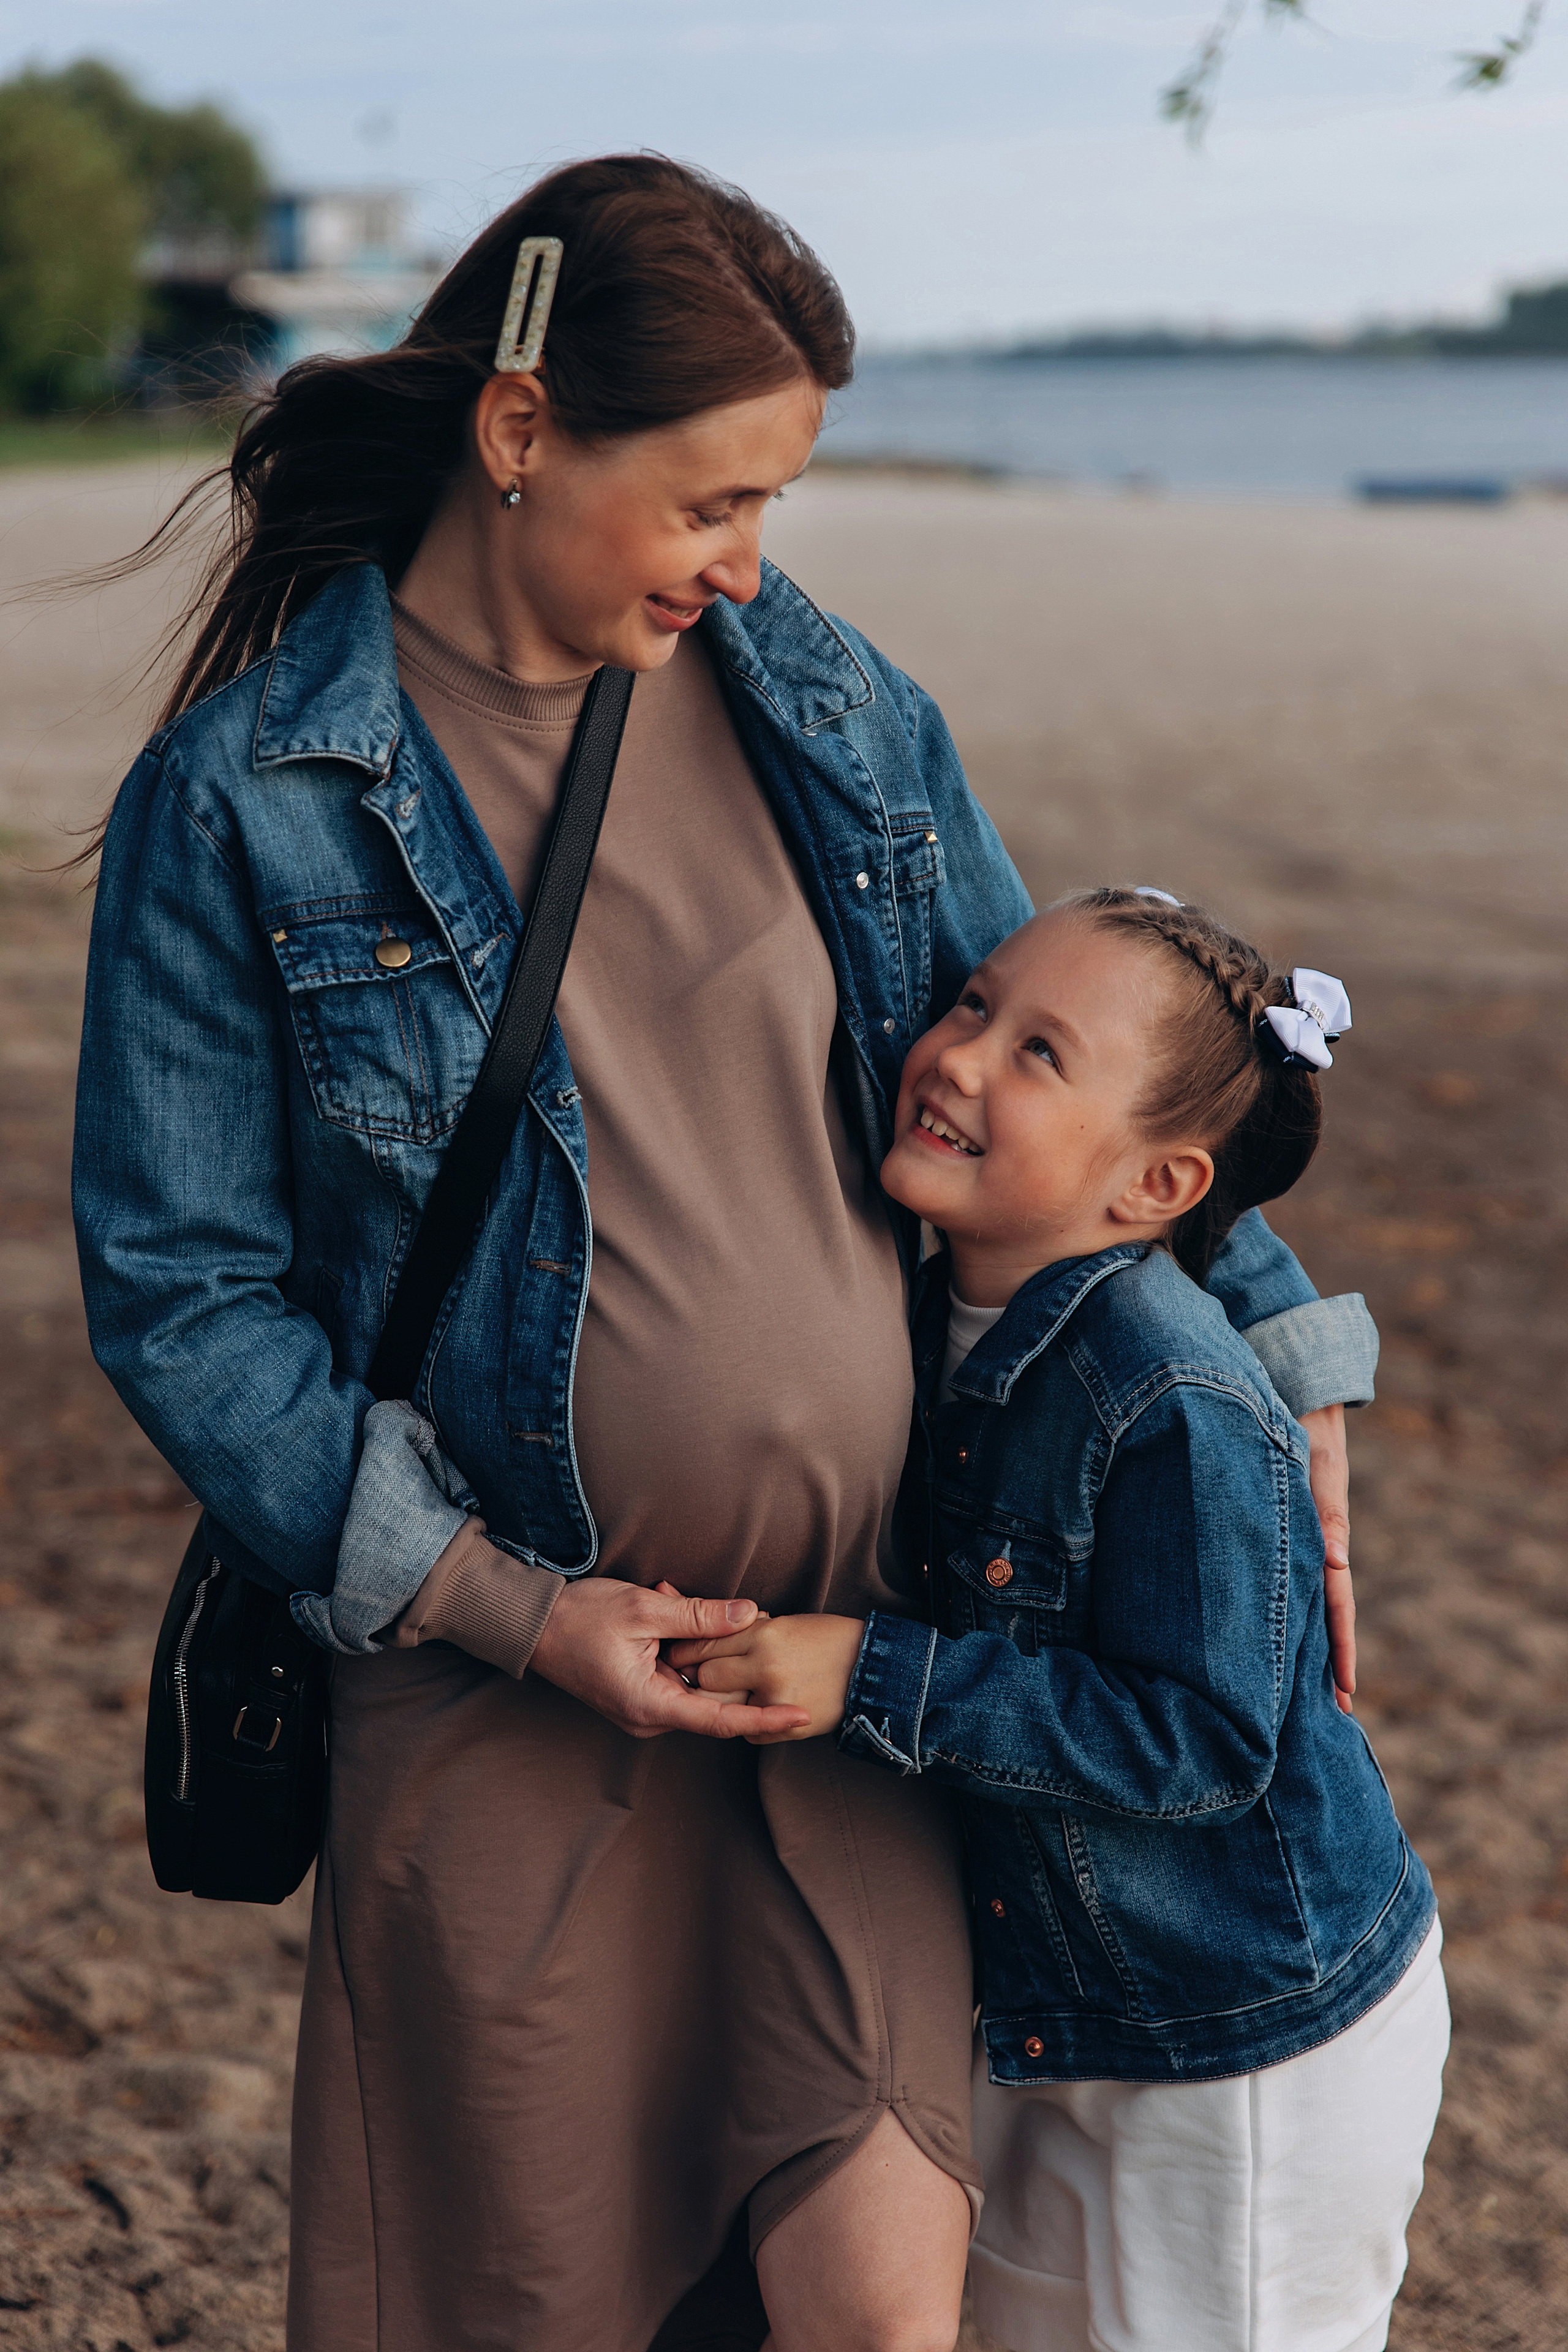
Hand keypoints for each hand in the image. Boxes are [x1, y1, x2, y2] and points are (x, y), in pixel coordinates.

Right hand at [529, 1579, 810, 1741]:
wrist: (534, 1625)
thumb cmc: (581, 1618)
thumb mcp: (645, 1607)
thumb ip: (701, 1615)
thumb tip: (751, 1614)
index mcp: (650, 1706)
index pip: (723, 1722)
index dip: (766, 1719)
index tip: (802, 1715)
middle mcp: (649, 1717)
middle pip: (713, 1694)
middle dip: (722, 1649)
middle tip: (700, 1600)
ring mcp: (644, 1707)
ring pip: (696, 1678)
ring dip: (694, 1636)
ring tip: (665, 1595)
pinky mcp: (640, 1692)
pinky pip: (678, 1672)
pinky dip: (678, 1640)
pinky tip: (662, 1602)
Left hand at [667, 1613, 865, 1745]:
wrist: (872, 1668)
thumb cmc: (827, 1638)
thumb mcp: (783, 1622)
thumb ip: (744, 1629)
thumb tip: (704, 1628)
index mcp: (765, 1633)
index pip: (707, 1642)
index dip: (688, 1646)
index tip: (677, 1648)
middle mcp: (766, 1666)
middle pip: (707, 1676)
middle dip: (698, 1674)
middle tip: (693, 1672)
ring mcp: (776, 1699)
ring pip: (724, 1706)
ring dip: (720, 1699)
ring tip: (724, 1689)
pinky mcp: (787, 1725)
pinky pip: (748, 1730)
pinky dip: (746, 1720)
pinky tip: (754, 1706)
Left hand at [1300, 1402, 1354, 1714]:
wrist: (1297, 1396)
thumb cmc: (1307, 1429)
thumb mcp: (1320, 1467)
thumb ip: (1326, 1512)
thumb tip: (1337, 1562)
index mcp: (1328, 1541)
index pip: (1338, 1605)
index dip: (1341, 1650)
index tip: (1347, 1692)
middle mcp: (1314, 1550)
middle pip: (1320, 1617)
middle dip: (1322, 1665)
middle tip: (1328, 1715)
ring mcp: (1296, 1543)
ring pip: (1296, 1604)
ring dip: (1295, 1645)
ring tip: (1287, 1692)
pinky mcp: (1275, 1531)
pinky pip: (1275, 1579)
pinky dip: (1274, 1610)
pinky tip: (1257, 1636)